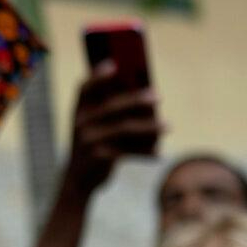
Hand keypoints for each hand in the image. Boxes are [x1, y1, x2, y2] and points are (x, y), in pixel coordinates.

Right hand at [62, 62, 163, 196]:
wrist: (78, 181)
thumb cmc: (93, 147)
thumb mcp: (94, 127)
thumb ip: (111, 109)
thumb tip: (146, 93)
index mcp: (78, 111)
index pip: (84, 88)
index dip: (98, 76)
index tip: (114, 64)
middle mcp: (80, 123)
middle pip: (112, 106)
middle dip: (136, 100)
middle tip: (159, 96)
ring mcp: (88, 141)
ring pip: (124, 128)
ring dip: (150, 127)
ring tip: (168, 127)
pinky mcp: (99, 158)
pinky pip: (128, 151)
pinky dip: (145, 151)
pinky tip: (159, 153)